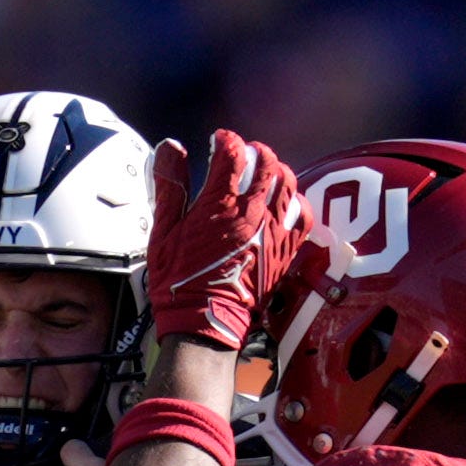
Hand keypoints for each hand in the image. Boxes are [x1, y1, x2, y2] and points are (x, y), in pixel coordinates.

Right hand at [145, 129, 299, 354]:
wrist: (205, 324)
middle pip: (266, 162)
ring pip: (288, 182)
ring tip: (264, 176)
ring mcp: (272, 231)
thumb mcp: (163, 232)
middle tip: (243, 156)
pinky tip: (284, 204)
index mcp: (219, 206)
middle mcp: (251, 213)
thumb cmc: (179, 282)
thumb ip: (170, 186)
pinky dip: (296, 202)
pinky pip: (303, 215)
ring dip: (276, 171)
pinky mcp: (284, 250)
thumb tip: (171, 146)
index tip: (218, 142)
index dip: (226, 140)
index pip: (232, 153)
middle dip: (254, 151)